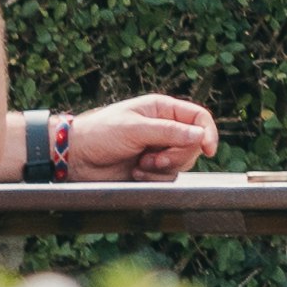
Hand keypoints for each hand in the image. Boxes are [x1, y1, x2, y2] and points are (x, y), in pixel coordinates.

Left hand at [61, 94, 216, 178]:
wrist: (77, 157)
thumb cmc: (101, 133)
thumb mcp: (136, 129)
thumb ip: (170, 132)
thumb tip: (200, 136)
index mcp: (162, 109)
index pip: (198, 118)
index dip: (208, 133)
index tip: (209, 149)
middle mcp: (164, 128)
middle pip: (193, 144)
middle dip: (177, 155)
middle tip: (155, 158)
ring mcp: (158, 149)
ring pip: (182, 163)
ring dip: (163, 168)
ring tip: (140, 164)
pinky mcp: (151, 168)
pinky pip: (167, 177)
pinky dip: (153, 177)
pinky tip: (135, 172)